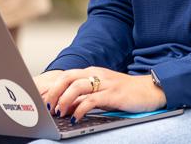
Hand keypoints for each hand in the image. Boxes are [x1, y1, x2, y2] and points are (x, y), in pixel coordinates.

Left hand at [38, 67, 165, 122]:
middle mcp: (95, 74)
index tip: (41, 100)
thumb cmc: (124, 92)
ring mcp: (104, 83)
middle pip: (66, 78)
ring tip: (58, 113)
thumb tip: (63, 107)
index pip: (65, 76)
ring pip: (76, 87)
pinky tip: (75, 118)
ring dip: (63, 100)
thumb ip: (83, 96)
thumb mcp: (101, 91)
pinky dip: (79, 109)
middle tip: (46, 107)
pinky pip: (91, 100)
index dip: (51, 87)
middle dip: (53, 92)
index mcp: (91, 72)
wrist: (149, 90)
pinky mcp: (112, 94)